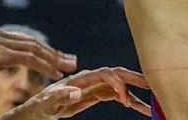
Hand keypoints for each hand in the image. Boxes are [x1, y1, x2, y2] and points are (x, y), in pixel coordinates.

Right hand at [0, 27, 76, 80]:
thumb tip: (5, 63)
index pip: (26, 42)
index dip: (45, 50)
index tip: (60, 58)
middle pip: (33, 43)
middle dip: (54, 53)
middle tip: (72, 61)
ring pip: (35, 50)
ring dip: (55, 59)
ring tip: (70, 68)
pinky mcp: (0, 54)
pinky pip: (29, 59)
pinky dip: (45, 67)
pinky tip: (56, 74)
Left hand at [4, 67, 149, 119]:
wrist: (34, 113)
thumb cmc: (37, 108)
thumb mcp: (45, 105)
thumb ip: (60, 96)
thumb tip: (78, 91)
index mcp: (80, 79)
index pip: (106, 74)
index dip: (118, 84)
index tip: (124, 101)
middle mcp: (90, 80)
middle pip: (118, 74)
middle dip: (135, 79)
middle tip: (153, 85)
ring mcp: (94, 87)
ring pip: (121, 86)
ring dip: (136, 93)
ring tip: (153, 102)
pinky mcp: (95, 95)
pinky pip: (117, 97)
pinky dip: (130, 101)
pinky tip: (142, 108)